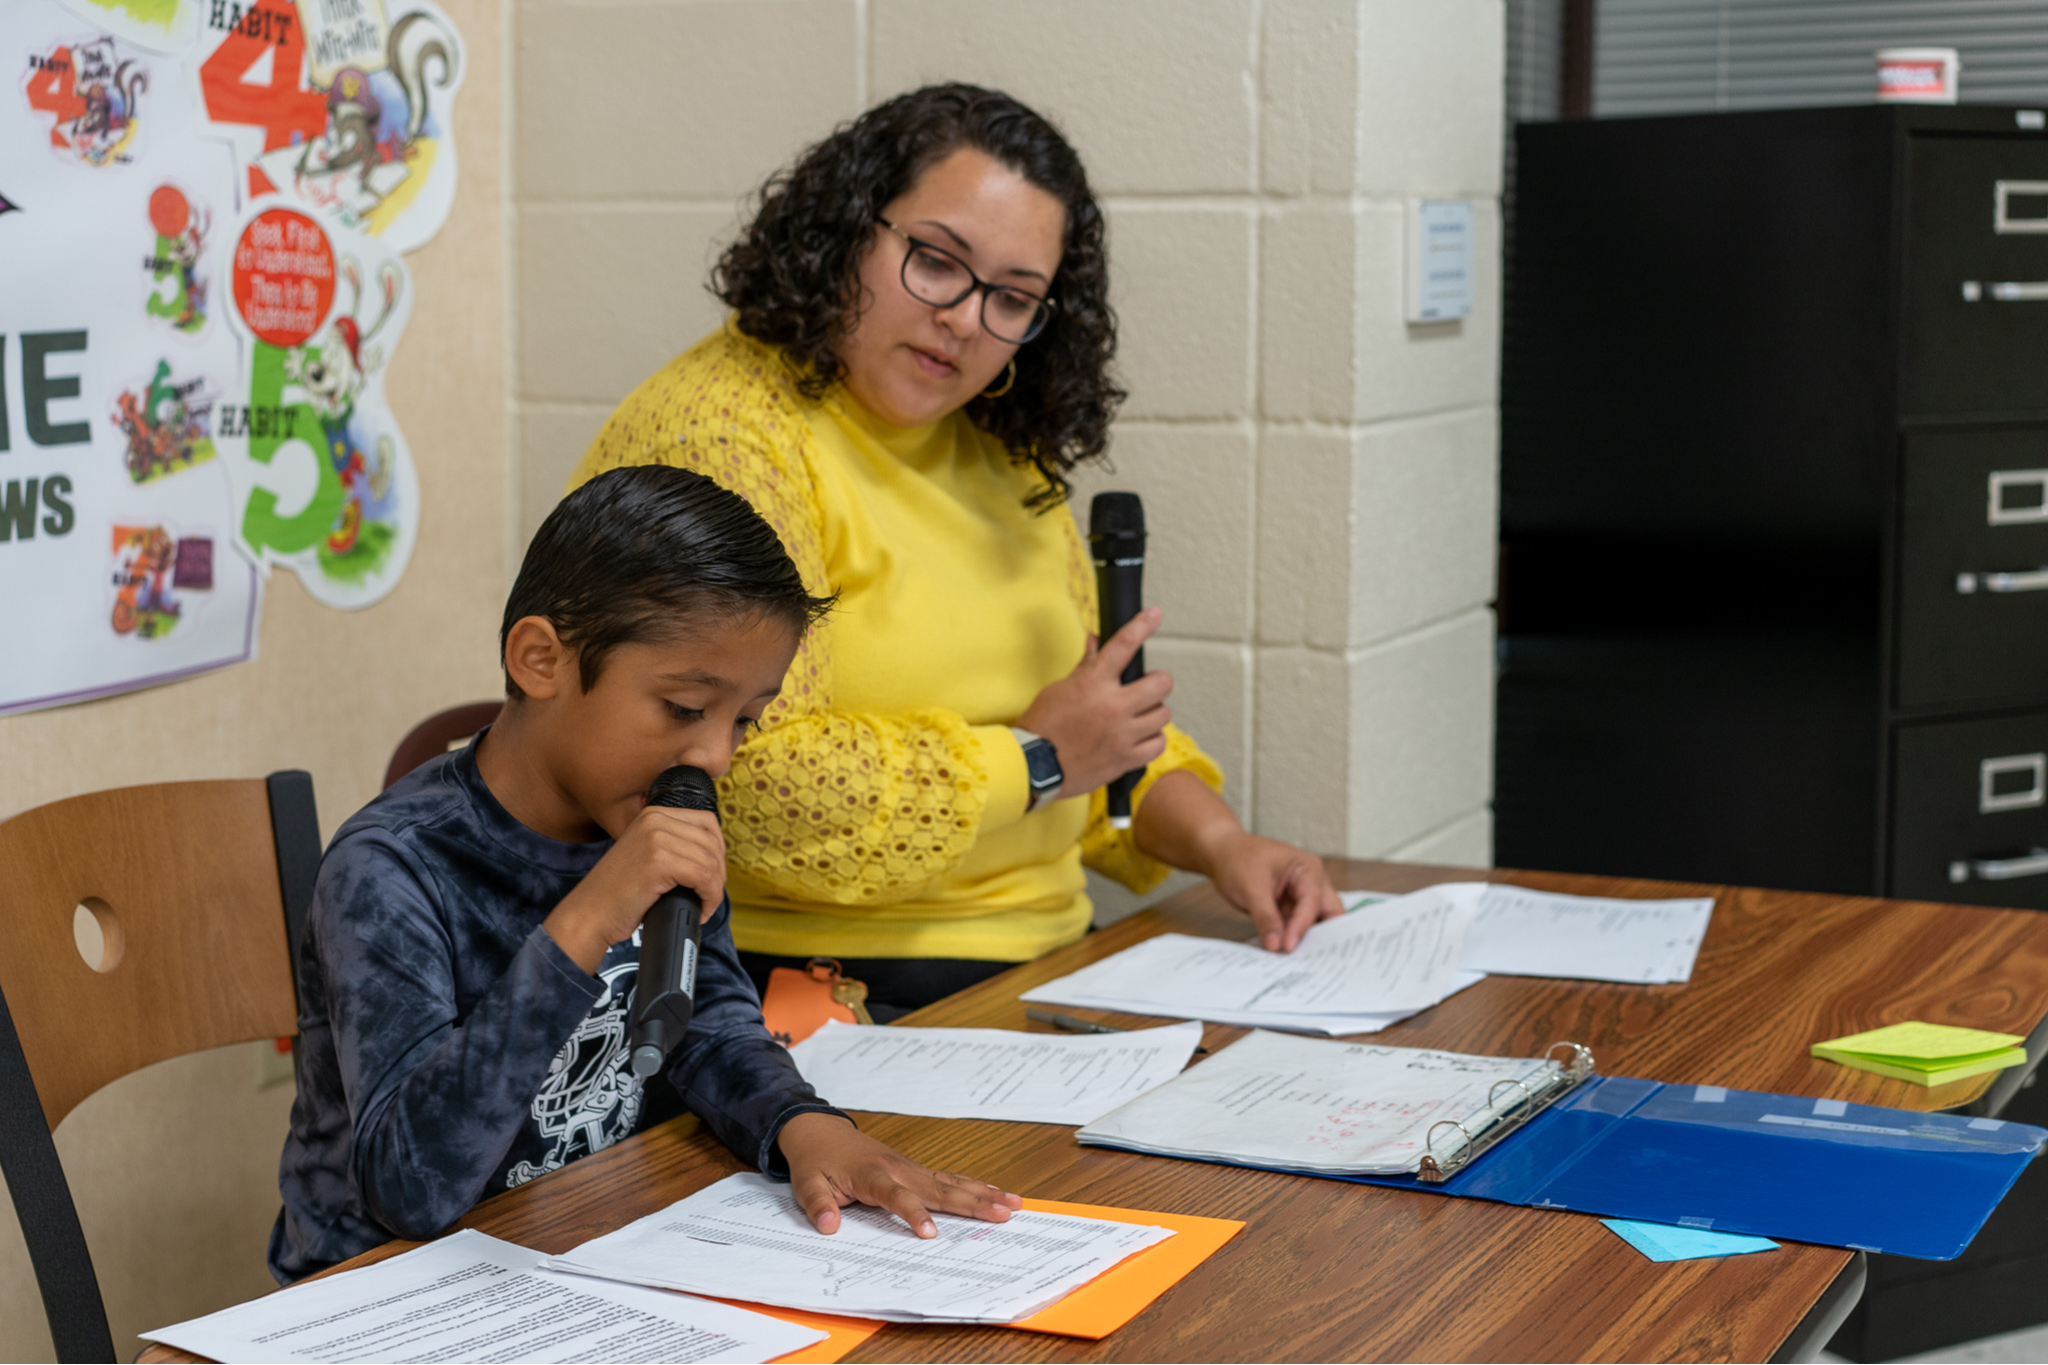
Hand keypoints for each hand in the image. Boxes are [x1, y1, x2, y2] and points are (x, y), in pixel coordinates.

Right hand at [542, 804, 724, 973]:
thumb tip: (716, 856)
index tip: (713, 875)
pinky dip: (710, 897)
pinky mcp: (658, 861)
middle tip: (708, 896)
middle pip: (712, 842)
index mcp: (653, 814)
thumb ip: (674, 845)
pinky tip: (701, 910)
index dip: (718, 851)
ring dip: (714, 889)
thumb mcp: (647, 855)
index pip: (707, 822)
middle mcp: (654, 819)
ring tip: (703, 906)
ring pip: (710, 862)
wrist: (590, 914)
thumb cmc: (619, 894)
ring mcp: (655, 838)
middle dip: (718, 873)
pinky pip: (704, 877)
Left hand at [776, 1112, 1021, 1237]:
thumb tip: (829, 1226)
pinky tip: (994, 1193)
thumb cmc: (816, 1159)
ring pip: (951, 1181)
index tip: (931, 1235)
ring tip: (1013, 1204)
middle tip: (1003, 1214)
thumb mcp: (806, 1183)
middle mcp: (897, 1168)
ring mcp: (910, 1167)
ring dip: (983, 1193)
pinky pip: (948, 1178)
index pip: (896, 1196)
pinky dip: (973, 1185)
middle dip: (972, 1203)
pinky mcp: (915, 1169)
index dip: (913, 1214)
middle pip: (939, 1188)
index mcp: (871, 1174)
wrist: (820, 1130)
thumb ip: (818, 1204)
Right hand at [1017, 607, 1172, 796]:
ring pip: (1163, 714)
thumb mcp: (1060, 688)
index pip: (1125, 645)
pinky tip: (1140, 736)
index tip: (1154, 615)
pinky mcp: (1126, 759)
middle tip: (1146, 686)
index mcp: (1094, 683)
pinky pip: (1158, 743)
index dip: (1143, 625)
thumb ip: (1085, 666)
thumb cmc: (1043, 726)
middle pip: (1161, 683)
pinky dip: (1153, 739)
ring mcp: (1123, 734)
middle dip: (1157, 681)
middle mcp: (1113, 706)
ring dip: (1154, 711)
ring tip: (1139, 714)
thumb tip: (1095, 641)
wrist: (1035, 766)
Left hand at [1203, 832, 1345, 952]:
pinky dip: (1292, 938)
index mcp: (1308, 869)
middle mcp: (1312, 882)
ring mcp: (1302, 896)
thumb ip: (1265, 917)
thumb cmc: (1238, 858)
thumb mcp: (1251, 888)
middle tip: (1310, 959)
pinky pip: (1296, 926)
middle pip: (1328, 914)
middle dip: (1321, 936)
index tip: (1289, 946)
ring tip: (1296, 961)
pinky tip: (1284, 953)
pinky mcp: (1290, 908)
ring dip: (1306, 939)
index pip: (1312, 902)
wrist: (1221, 853)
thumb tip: (1276, 946)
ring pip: (1315, 923)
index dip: (1302, 926)